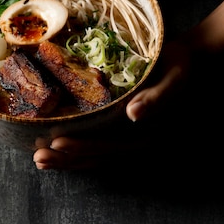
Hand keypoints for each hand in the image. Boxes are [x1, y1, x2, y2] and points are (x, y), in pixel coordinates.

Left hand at [33, 40, 192, 169]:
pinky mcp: (119, 134)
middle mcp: (136, 144)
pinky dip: (74, 152)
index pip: (110, 147)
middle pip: (97, 158)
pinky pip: (95, 148)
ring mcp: (127, 141)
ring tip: (39, 160)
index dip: (83, 147)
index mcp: (148, 135)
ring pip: (93, 157)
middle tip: (39, 158)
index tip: (57, 143)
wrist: (185, 62)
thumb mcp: (173, 77)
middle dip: (67, 160)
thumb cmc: (178, 67)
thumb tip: (133, 113)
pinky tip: (53, 150)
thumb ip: (156, 97)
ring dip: (66, 161)